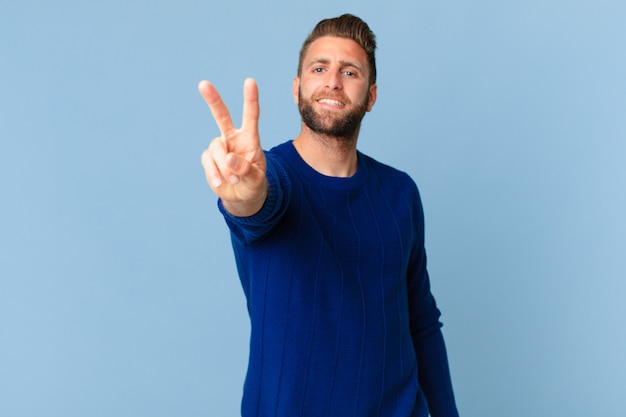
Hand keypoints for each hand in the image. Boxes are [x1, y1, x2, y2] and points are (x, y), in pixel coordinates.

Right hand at [199, 78, 267, 215]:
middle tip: (203, 84)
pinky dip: (214, 174)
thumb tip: (228, 158)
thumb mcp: (256, 178)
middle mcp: (233, 138)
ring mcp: (219, 147)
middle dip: (212, 100)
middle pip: (221, 116)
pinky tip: (220, 183)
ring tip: (234, 180)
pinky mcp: (208, 159)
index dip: (250, 99)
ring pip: (216, 149)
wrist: (241, 196)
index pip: (251, 116)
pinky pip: (207, 162)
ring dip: (225, 168)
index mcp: (250, 138)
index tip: (250, 81)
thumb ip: (246, 169)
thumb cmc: (253, 182)